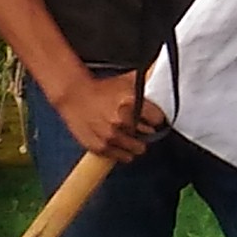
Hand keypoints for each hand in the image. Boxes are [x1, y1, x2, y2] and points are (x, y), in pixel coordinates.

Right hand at [45, 72, 168, 164]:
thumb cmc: (100, 88)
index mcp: (132, 103)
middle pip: (149, 135)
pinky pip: (123, 157)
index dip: (156, 118)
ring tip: (129, 135)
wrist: (73, 95)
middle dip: (145, 130)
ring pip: (139, 149)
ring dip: (136, 143)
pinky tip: (120, 143)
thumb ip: (146, 83)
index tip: (153, 118)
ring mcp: (112, 136)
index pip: (158, 119)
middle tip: (139, 126)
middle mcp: (123, 121)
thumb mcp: (126, 81)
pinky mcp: (101, 147)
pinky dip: (123, 152)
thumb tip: (162, 79)